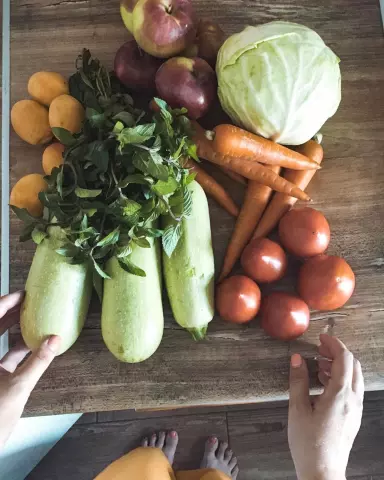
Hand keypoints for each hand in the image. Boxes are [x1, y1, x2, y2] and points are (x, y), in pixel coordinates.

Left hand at [0, 291, 60, 448]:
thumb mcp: (18, 387)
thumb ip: (38, 362)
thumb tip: (54, 340)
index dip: (5, 304)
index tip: (22, 295)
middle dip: (10, 311)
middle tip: (29, 301)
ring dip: (14, 327)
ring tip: (32, 316)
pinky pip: (5, 354)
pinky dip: (18, 347)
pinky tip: (33, 344)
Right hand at [288, 334, 363, 479]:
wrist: (322, 473)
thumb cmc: (309, 444)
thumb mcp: (298, 409)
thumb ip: (298, 380)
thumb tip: (296, 359)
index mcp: (340, 395)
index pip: (344, 358)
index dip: (334, 344)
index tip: (321, 338)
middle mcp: (353, 400)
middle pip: (353, 365)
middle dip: (337, 353)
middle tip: (319, 349)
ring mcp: (355, 409)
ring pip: (354, 377)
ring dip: (339, 366)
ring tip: (318, 365)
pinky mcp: (352, 417)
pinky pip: (352, 389)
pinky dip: (341, 379)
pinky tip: (323, 383)